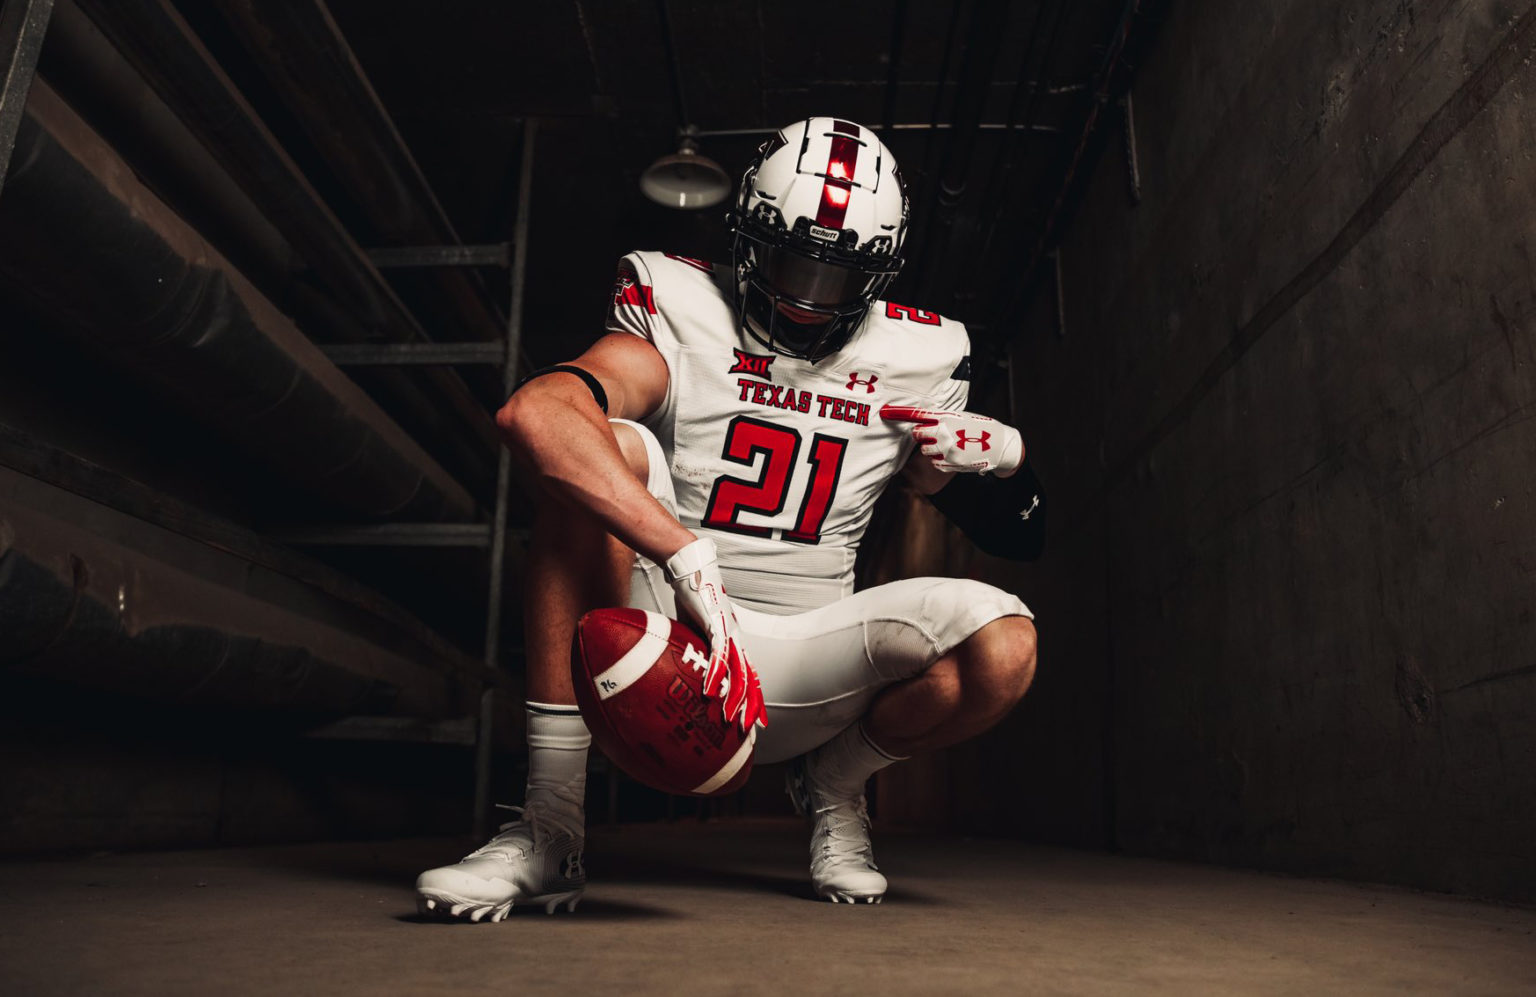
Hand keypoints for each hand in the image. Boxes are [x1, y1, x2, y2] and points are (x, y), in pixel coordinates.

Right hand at [664, 537, 766, 730]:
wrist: (690, 569)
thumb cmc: (691, 597)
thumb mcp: (693, 629)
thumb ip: (694, 646)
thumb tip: (682, 663)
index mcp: (732, 639)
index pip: (747, 672)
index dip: (753, 695)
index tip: (755, 717)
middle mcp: (735, 638)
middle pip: (749, 677)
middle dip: (751, 704)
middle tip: (751, 727)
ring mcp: (728, 632)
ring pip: (737, 671)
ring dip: (734, 697)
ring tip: (731, 718)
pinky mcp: (716, 626)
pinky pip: (718, 656)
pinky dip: (715, 675)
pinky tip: (712, 692)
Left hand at [880, 405, 1023, 476]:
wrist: (1000, 446)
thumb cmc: (979, 428)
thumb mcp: (962, 417)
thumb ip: (942, 418)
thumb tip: (922, 420)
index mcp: (947, 417)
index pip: (918, 414)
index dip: (899, 413)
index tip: (884, 412)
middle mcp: (944, 433)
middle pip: (917, 434)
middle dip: (919, 434)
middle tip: (928, 433)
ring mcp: (946, 449)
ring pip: (925, 450)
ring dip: (929, 448)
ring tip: (945, 444)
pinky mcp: (950, 463)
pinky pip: (934, 461)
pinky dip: (939, 459)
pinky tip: (952, 454)